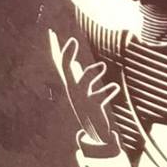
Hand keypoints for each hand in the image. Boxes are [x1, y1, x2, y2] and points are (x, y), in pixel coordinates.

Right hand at [47, 31, 120, 151]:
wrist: (96, 134)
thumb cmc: (90, 109)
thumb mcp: (83, 91)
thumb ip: (79, 77)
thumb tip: (77, 62)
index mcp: (71, 84)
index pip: (60, 63)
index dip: (55, 48)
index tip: (52, 32)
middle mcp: (74, 90)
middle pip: (66, 70)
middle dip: (67, 55)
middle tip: (72, 40)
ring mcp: (83, 100)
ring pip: (83, 83)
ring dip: (91, 74)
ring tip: (103, 66)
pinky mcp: (93, 109)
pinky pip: (99, 98)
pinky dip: (106, 92)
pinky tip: (114, 87)